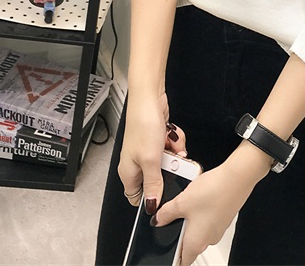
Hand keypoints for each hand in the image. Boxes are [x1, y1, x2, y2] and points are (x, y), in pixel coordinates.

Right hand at [118, 91, 174, 214]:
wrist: (149, 98)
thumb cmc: (143, 125)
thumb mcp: (150, 160)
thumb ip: (153, 184)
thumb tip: (152, 206)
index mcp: (129, 173)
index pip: (139, 197)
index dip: (152, 198)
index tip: (166, 194)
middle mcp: (137, 163)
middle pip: (158, 178)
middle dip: (170, 168)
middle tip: (173, 160)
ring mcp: (148, 150)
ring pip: (168, 162)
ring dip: (174, 152)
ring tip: (171, 143)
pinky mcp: (158, 140)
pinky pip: (171, 148)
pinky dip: (175, 141)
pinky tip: (172, 134)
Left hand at [152, 142, 271, 264]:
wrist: (237, 177)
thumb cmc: (213, 192)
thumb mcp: (181, 202)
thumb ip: (165, 214)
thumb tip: (158, 219)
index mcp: (195, 243)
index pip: (181, 262)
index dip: (172, 258)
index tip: (167, 252)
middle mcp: (208, 240)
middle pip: (189, 245)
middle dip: (179, 233)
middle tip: (172, 218)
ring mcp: (218, 229)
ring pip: (199, 230)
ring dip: (191, 220)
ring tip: (187, 202)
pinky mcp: (224, 218)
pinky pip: (208, 219)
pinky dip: (202, 211)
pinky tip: (200, 196)